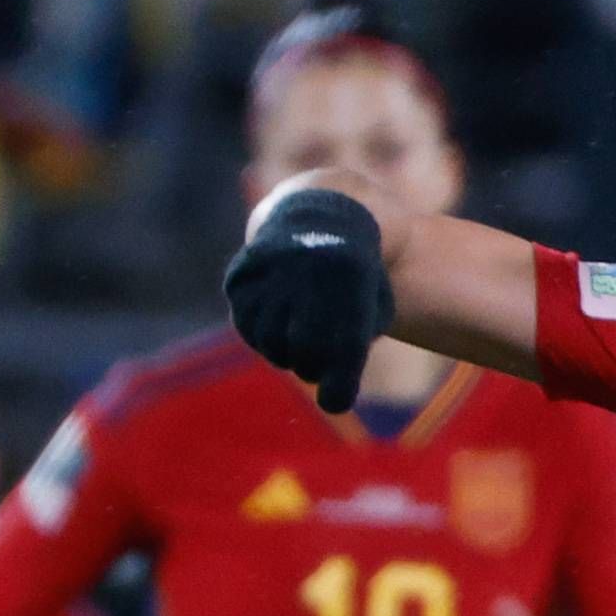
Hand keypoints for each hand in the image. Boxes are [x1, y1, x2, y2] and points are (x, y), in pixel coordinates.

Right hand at [225, 176, 391, 411]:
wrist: (323, 213)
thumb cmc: (356, 276)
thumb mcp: (374, 302)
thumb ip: (356, 346)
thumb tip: (331, 396)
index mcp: (349, 279)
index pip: (341, 349)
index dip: (338, 386)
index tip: (336, 402)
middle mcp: (306, 274)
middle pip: (305, 358)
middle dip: (315, 368)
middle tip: (320, 357)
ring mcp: (270, 272)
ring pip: (272, 347)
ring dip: (286, 352)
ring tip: (297, 331)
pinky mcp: (241, 277)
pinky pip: (247, 327)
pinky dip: (262, 333)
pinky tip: (276, 320)